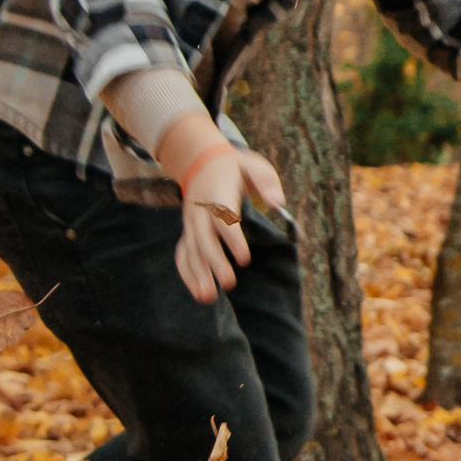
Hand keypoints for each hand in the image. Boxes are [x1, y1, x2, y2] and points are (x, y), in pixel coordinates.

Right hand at [174, 144, 287, 300]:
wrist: (203, 162)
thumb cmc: (237, 168)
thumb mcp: (255, 166)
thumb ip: (267, 183)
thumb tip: (278, 204)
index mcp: (217, 193)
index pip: (223, 218)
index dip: (232, 239)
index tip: (244, 260)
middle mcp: (200, 211)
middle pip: (203, 239)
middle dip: (215, 262)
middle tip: (229, 284)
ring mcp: (191, 223)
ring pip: (191, 250)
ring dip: (198, 274)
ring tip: (208, 298)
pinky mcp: (188, 232)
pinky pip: (183, 254)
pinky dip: (188, 274)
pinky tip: (198, 293)